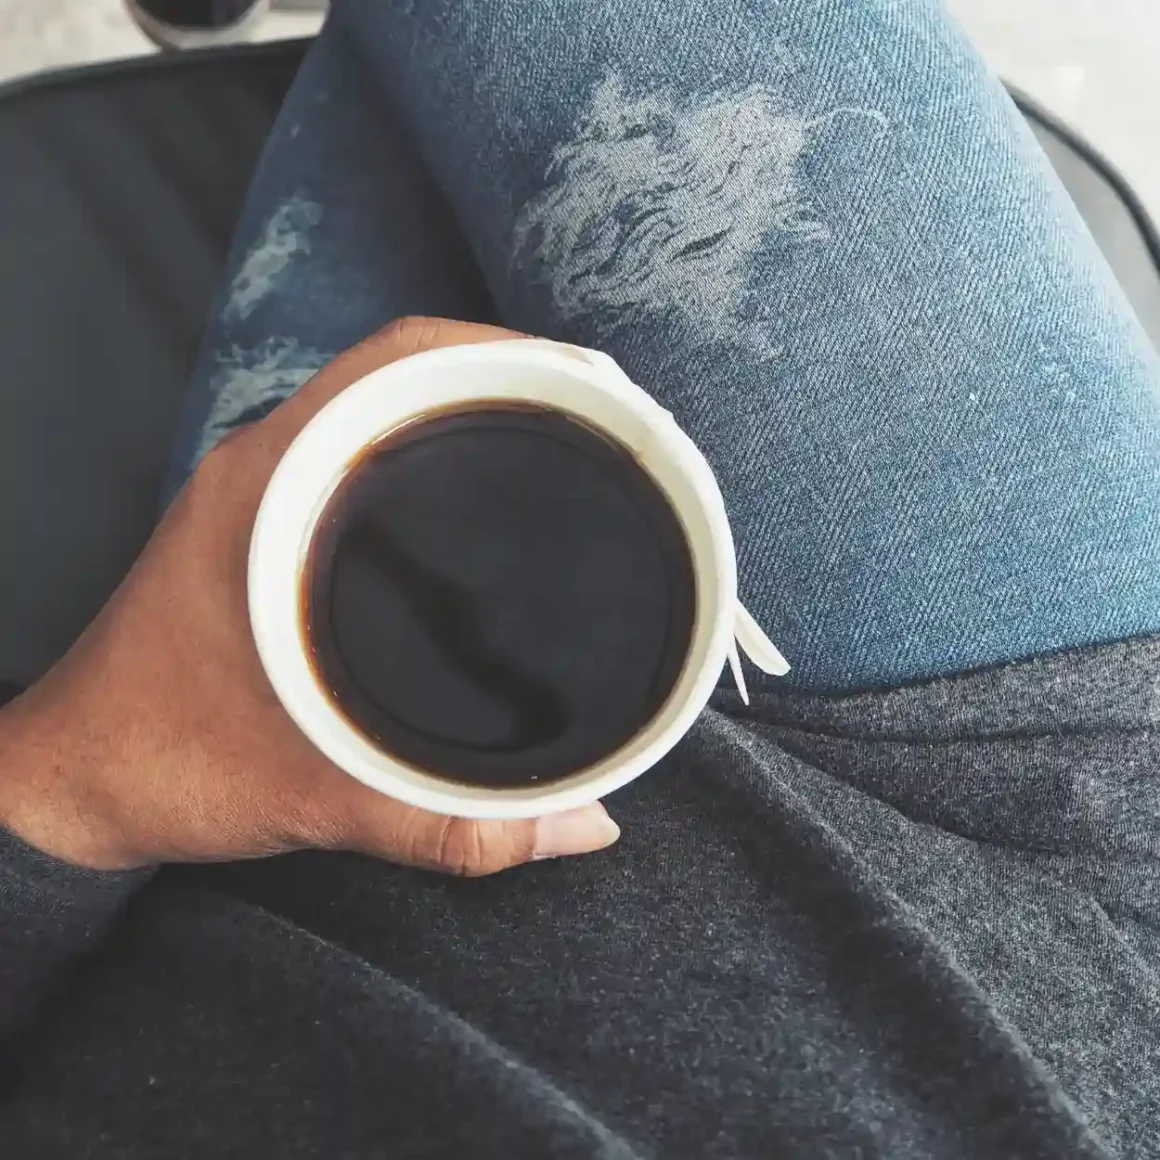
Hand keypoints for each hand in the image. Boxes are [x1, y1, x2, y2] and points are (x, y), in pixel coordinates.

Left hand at [0, 318, 620, 873]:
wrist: (71, 784)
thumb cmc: (164, 768)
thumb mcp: (321, 799)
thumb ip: (458, 823)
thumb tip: (587, 826)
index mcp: (267, 490)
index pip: (398, 363)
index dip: (507, 354)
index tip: (592, 387)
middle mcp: (263, 469)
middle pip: (405, 373)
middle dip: (514, 381)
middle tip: (603, 424)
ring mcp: (259, 491)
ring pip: (384, 410)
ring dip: (471, 414)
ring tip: (563, 450)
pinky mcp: (261, 525)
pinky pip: (362, 455)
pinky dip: (432, 458)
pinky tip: (483, 509)